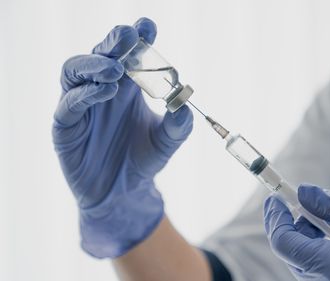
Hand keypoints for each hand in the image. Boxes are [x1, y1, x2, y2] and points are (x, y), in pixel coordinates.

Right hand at [53, 18, 192, 257]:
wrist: (123, 192)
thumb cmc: (143, 160)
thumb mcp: (167, 143)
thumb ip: (178, 126)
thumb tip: (185, 107)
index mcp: (128, 86)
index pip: (130, 54)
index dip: (138, 37)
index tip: (148, 26)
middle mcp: (103, 88)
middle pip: (102, 54)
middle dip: (115, 42)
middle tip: (130, 36)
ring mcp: (81, 104)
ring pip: (76, 70)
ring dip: (95, 64)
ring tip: (116, 69)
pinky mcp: (66, 124)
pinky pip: (69, 101)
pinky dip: (86, 93)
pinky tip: (106, 92)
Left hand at [264, 185, 329, 280]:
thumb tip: (304, 192)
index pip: (285, 243)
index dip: (275, 218)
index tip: (275, 196)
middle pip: (291, 252)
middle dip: (291, 222)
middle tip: (301, 199)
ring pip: (304, 260)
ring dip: (308, 235)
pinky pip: (320, 268)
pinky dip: (322, 247)